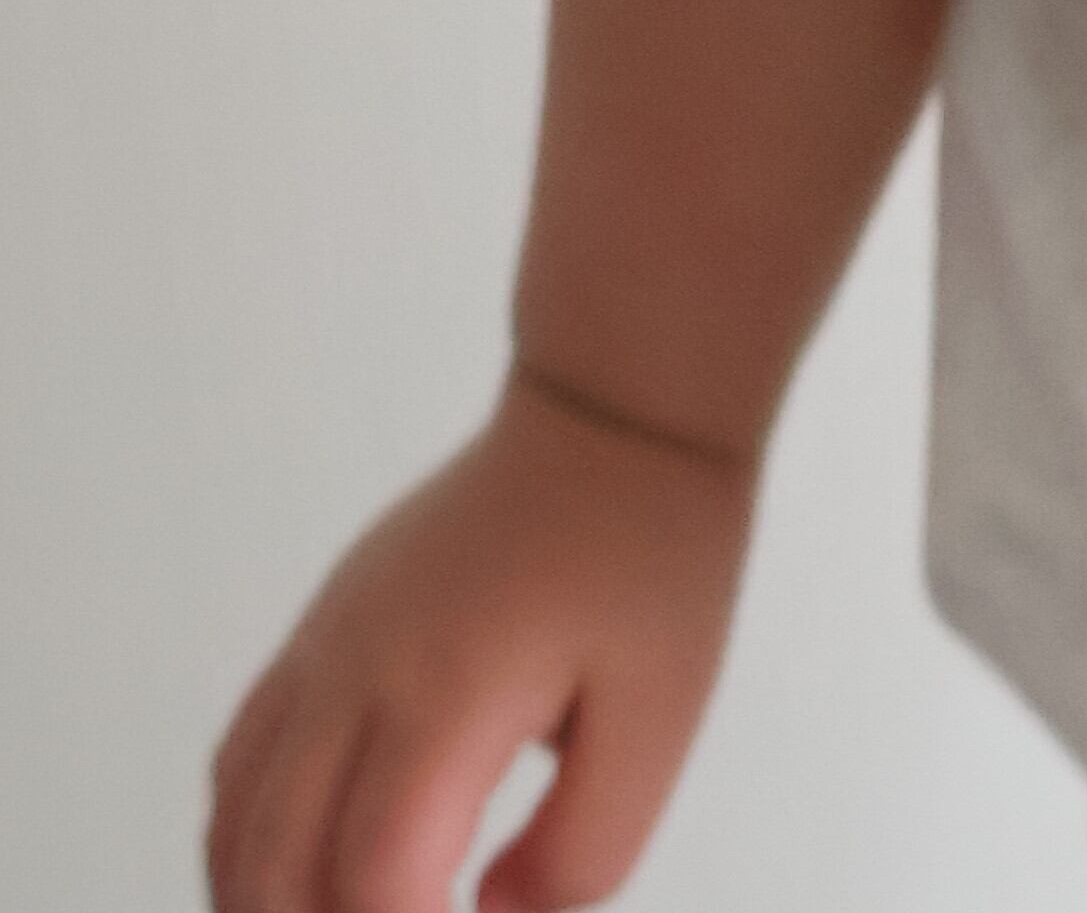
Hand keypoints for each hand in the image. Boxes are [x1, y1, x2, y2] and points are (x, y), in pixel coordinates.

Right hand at [204, 370, 753, 912]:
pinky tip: (300, 870)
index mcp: (447, 694)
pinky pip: (242, 756)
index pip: (374, 877)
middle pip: (280, 866)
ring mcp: (326, 644)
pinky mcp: (323, 626)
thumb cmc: (652, 545)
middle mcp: (359, 672)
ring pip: (237, 820)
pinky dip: (248, 837)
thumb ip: (587, 844)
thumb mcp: (665, 710)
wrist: (618, 408)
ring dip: (270, 899)